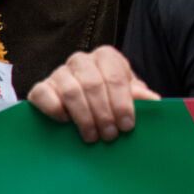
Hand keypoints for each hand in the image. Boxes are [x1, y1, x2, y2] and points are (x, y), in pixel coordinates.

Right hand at [27, 46, 159, 143]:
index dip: (122, 103)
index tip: (127, 125)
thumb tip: (153, 100)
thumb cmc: (109, 96)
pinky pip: (43, 94)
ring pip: (71, 91)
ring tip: (92, 136)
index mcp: (106, 56)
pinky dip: (55, 109)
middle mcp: (81, 60)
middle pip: (93, 85)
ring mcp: (59, 72)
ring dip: (84, 117)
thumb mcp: (126, 94)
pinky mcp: (40, 87)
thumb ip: (138, 95)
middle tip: (110, 135)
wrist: (82, 101)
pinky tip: (66, 122)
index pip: (115, 78)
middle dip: (104, 114)